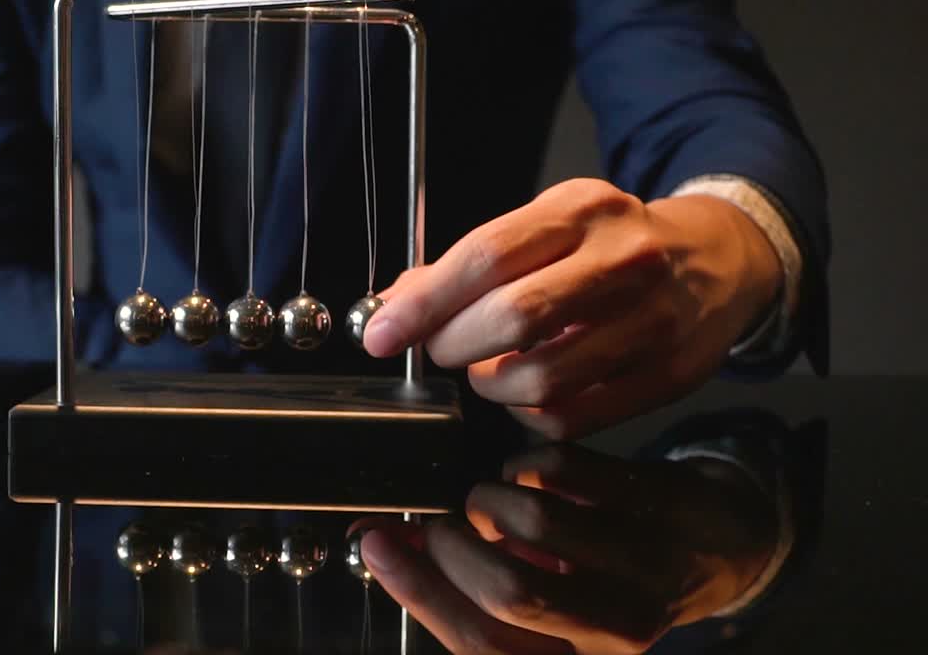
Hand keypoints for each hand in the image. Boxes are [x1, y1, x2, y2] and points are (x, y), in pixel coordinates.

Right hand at [354, 443, 780, 653]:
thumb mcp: (545, 600)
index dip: (419, 591)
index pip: (483, 645)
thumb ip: (467, 582)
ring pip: (534, 523)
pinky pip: (563, 468)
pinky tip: (529, 471)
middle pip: (506, 593)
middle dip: (452, 544)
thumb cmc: (611, 578)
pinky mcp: (661, 505)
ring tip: (489, 495)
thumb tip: (384, 542)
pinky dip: (526, 462)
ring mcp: (647, 568)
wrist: (721, 545)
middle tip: (442, 518)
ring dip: (490, 497)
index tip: (377, 540)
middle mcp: (618, 631)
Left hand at [363, 178, 781, 438]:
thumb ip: (466, 264)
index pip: (487, 256)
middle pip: (514, 316)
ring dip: (491, 386)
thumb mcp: (545, 227)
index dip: (424, 302)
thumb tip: (392, 305)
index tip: (380, 333)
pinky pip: (573, 415)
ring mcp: (654, 319)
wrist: (717, 257)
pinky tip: (529, 393)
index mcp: (581, 209)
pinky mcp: (670, 373)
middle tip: (441, 350)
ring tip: (489, 370)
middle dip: (454, 345)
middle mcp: (624, 258)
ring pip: (542, 378)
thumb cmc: (611, 244)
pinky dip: (530, 414)